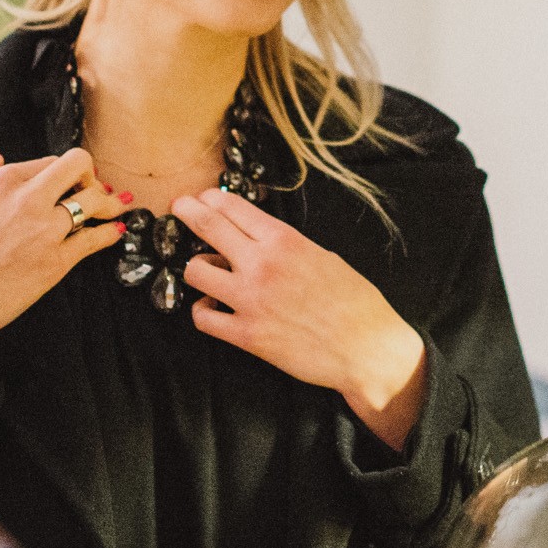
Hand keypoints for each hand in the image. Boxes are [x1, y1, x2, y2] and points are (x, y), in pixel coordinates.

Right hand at [0, 149, 126, 390]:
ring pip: (95, 201)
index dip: (62, 172)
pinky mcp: (55, 264)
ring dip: (109, 202)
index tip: (69, 183)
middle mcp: (27, 200)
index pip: (48, 162)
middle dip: (89, 175)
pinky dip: (110, 234)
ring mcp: (45, 232)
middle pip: (79, 167)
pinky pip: (95, 240)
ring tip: (117, 207)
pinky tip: (115, 232)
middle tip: (93, 190)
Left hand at [173, 187, 428, 449]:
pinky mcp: (247, 335)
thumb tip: (258, 240)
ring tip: (210, 274)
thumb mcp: (324, 256)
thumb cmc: (354, 302)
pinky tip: (214, 309)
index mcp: (285, 240)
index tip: (203, 198)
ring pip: (196, 272)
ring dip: (198, 269)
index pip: (233, 207)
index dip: (211, 199)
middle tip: (180, 208)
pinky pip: (202, 318)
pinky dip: (204, 311)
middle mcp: (262, 265)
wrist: (367, 348)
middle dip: (188, 212)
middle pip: (208, 226)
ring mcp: (251, 301)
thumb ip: (286, 246)